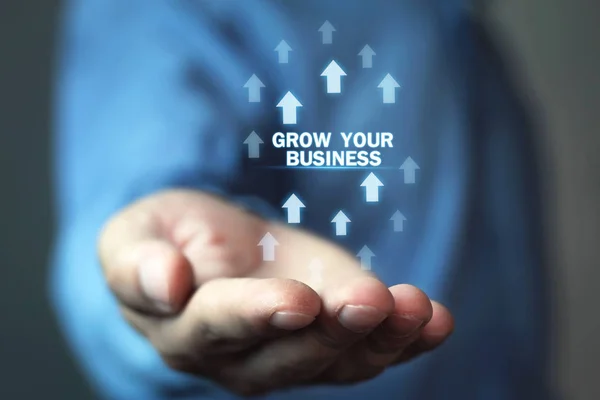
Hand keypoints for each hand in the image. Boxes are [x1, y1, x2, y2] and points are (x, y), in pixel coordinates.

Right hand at [98, 190, 453, 395]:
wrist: (209, 248)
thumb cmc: (168, 239)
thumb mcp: (134, 236)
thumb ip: (137, 263)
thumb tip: (166, 285)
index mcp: (187, 330)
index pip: (222, 327)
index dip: (258, 315)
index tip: (298, 300)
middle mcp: (243, 356)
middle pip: (291, 356)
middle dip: (333, 331)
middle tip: (370, 300)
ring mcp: (293, 351)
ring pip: (339, 361)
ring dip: (382, 338)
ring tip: (417, 308)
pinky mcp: (331, 336)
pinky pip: (370, 349)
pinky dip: (406, 339)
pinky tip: (437, 320)